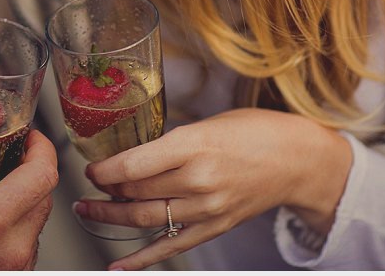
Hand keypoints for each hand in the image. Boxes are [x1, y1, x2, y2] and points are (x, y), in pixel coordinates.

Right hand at [0, 117, 57, 269]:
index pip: (43, 175)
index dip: (42, 149)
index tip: (30, 139)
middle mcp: (11, 249)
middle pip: (44, 197)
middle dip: (32, 172)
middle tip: (12, 158)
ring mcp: (14, 270)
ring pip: (37, 224)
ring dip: (24, 202)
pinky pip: (27, 247)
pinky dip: (16, 229)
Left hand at [77, 108, 351, 269]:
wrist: (297, 160)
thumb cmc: (254, 131)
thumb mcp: (207, 123)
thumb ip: (170, 141)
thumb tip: (131, 154)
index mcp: (193, 145)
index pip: (132, 166)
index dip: (103, 170)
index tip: (90, 167)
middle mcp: (197, 180)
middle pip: (134, 191)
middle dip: (105, 189)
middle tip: (88, 185)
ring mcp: (206, 209)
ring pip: (145, 218)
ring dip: (110, 216)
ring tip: (87, 210)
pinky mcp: (214, 228)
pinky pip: (170, 247)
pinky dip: (141, 260)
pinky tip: (118, 267)